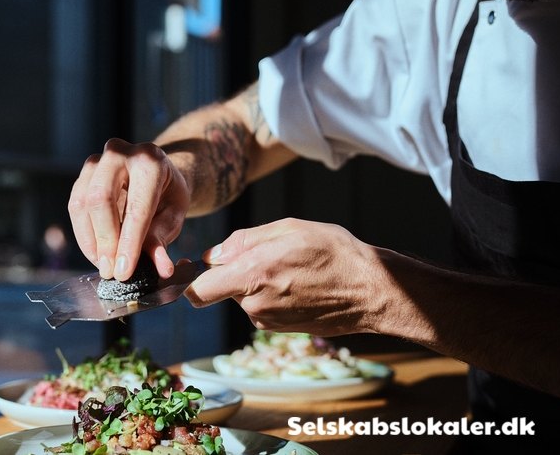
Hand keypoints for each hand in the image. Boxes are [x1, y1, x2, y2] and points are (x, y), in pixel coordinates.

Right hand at [68, 138, 190, 279]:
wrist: (155, 172)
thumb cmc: (166, 195)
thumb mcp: (173, 215)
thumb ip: (162, 240)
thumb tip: (161, 269)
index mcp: (151, 161)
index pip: (137, 207)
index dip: (129, 243)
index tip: (124, 272)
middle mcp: (120, 153)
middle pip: (101, 199)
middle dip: (105, 241)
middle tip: (111, 271)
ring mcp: (98, 161)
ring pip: (82, 203)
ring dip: (90, 240)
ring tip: (104, 265)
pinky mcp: (84, 174)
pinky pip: (75, 206)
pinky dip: (84, 234)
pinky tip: (95, 252)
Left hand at [185, 218, 388, 334]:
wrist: (372, 291)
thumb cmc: (334, 253)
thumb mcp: (287, 229)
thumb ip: (243, 241)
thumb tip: (213, 255)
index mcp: (252, 276)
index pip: (197, 292)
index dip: (188, 281)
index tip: (189, 270)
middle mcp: (255, 305)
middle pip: (222, 290)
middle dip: (233, 272)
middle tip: (266, 254)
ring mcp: (268, 321)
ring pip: (243, 298)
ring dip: (255, 283)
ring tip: (290, 268)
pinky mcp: (280, 330)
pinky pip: (261, 308)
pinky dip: (270, 295)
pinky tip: (297, 284)